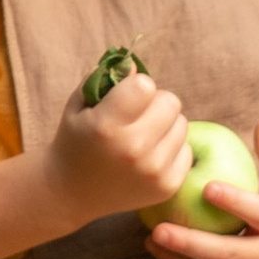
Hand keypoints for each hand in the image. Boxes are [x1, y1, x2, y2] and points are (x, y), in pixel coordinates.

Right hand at [48, 64, 190, 227]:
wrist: (72, 191)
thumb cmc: (76, 139)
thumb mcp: (80, 104)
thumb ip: (106, 78)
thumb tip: (136, 67)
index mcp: (107, 126)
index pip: (146, 85)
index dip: (135, 87)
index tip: (123, 99)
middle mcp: (133, 150)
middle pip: (171, 102)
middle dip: (154, 103)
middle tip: (135, 117)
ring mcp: (153, 171)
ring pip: (182, 124)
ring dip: (164, 125)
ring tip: (140, 137)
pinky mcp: (168, 186)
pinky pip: (186, 149)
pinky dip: (170, 148)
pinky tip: (148, 156)